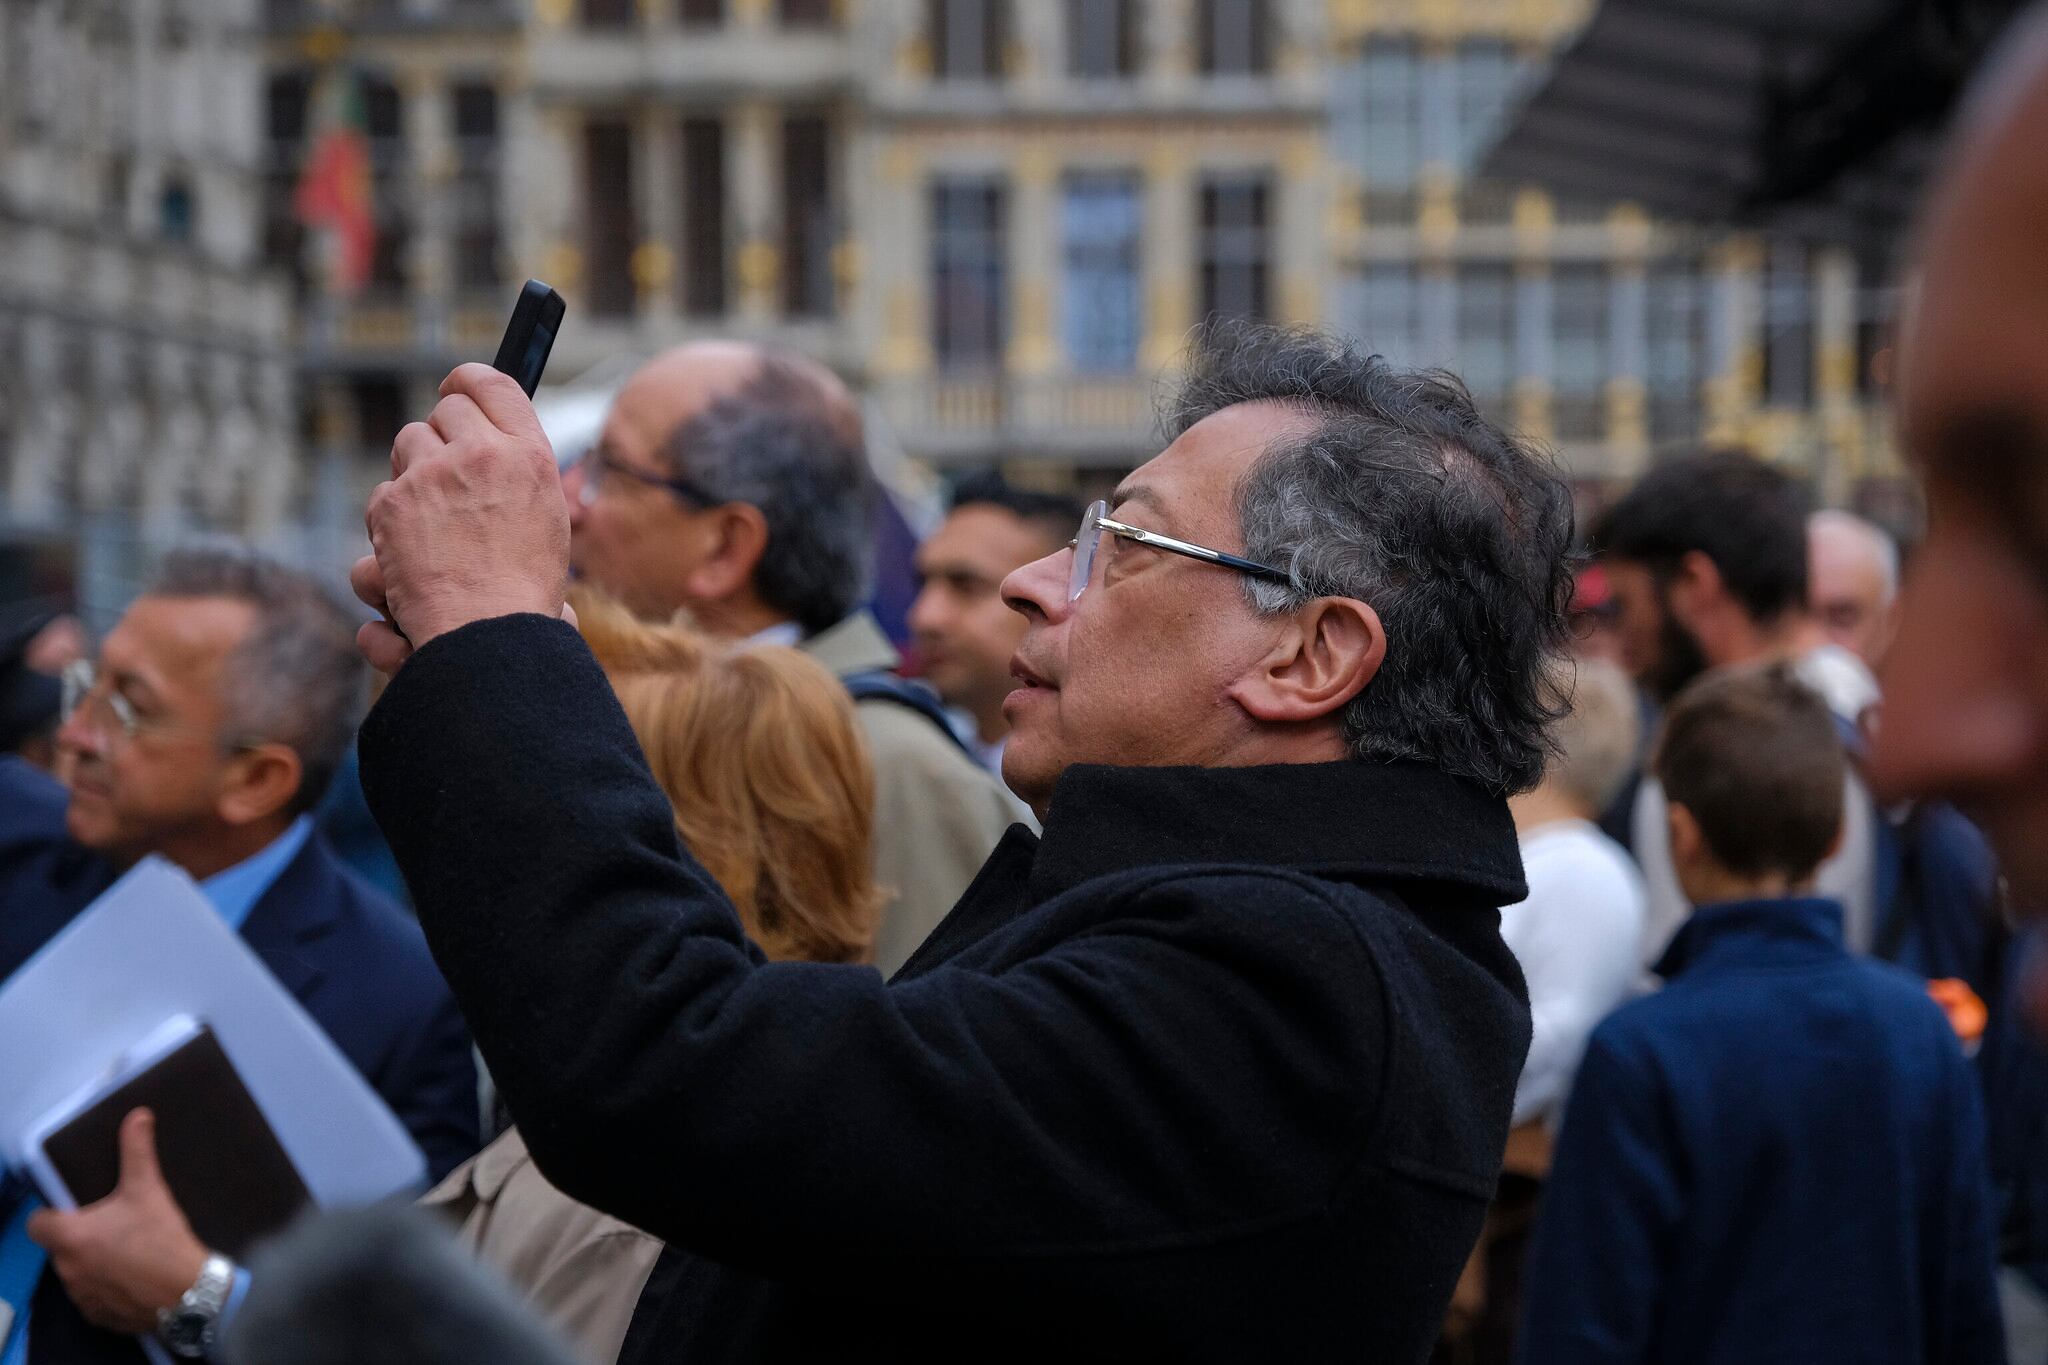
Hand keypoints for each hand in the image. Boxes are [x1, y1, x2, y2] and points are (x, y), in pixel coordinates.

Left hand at [27, 1108, 209, 1333]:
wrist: (188, 1292)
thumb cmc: (160, 1238)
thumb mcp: (149, 1189)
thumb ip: (137, 1152)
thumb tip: (137, 1114)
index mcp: (70, 1237)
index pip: (37, 1224)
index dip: (51, 1215)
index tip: (74, 1209)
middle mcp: (66, 1268)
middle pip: (60, 1247)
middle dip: (79, 1237)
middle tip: (112, 1225)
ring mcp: (80, 1296)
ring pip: (76, 1273)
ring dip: (91, 1262)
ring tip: (125, 1252)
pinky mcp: (97, 1315)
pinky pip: (92, 1297)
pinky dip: (105, 1287)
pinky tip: (131, 1278)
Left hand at [353, 362, 571, 671]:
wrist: (489, 640)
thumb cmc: (523, 597)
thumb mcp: (545, 524)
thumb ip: (517, 477)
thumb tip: (490, 455)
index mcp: (531, 457)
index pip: (491, 383)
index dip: (468, 382)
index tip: (454, 387)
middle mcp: (482, 454)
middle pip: (444, 411)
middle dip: (441, 442)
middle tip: (450, 487)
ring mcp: (432, 474)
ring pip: (405, 446)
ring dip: (412, 481)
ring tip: (433, 534)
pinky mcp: (391, 503)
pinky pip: (379, 498)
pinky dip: (386, 532)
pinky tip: (408, 566)